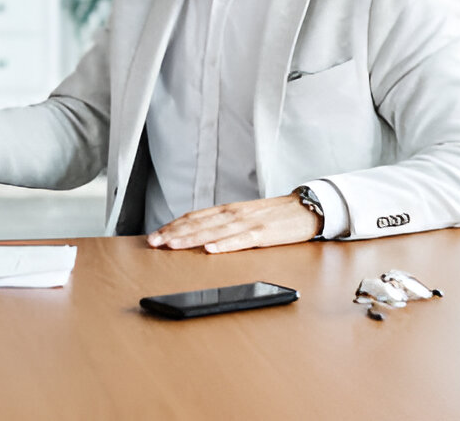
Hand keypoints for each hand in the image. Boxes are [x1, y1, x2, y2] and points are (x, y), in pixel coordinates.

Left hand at [146, 195, 321, 253]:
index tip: (154, 235)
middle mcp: (233, 214)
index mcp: (227, 210)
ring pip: (213, 231)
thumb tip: (198, 236)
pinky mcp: (263, 234)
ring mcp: (248, 223)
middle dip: (173, 233)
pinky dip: (224, 245)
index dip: (172, 226)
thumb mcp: (243, 217)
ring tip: (172, 246)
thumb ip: (222, 225)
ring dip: (190, 239)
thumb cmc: (273, 216)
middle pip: (198, 223)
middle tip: (153, 243)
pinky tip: (210, 250)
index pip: (193, 217)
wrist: (305, 209)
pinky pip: (241, 240)